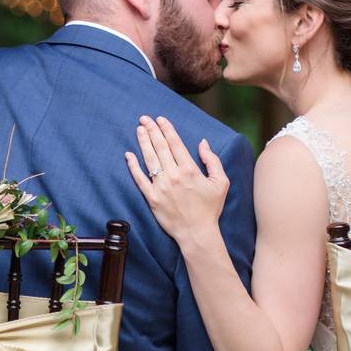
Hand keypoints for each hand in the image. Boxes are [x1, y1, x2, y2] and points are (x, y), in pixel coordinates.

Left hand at [125, 115, 228, 243]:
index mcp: (190, 170)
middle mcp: (174, 175)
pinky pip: (139, 179)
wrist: (197, 232)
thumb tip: (202, 143)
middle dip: (152, 130)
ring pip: (149, 159)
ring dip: (143, 142)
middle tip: (144, 118)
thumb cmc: (210, 208)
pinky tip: (129, 155)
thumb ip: (212, 160)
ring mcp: (161, 186)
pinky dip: (133, 166)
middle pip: (160, 147)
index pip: (175, 144)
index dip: (167, 129)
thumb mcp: (221, 182)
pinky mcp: (152, 198)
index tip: (160, 119)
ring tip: (139, 129)